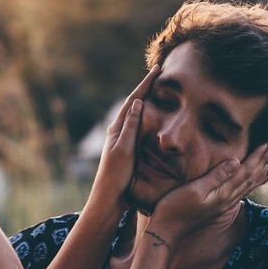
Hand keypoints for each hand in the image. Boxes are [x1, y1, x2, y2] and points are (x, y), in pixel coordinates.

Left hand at [86, 65, 159, 214]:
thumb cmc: (116, 175)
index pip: (134, 100)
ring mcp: (122, 140)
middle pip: (134, 103)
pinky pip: (138, 126)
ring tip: (156, 87)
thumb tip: (137, 102)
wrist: (109, 199)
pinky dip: (145, 116)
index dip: (146, 84)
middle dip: (146, 87)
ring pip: (136, 114)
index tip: (157, 69)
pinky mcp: (127, 149)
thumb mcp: (125, 149)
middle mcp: (118, 131)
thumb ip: (131, 126)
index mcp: (117, 128)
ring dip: (145, 99)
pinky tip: (149, 116)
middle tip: (158, 72)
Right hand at [148, 143, 267, 241]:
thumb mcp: (194, 189)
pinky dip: (248, 185)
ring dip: (258, 174)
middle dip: (262, 163)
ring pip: (246, 187)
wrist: (167, 232)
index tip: (267, 144)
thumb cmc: (175, 208)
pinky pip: (239, 193)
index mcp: (223, 194)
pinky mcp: (217, 208)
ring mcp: (222, 206)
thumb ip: (216, 176)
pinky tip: (248, 183)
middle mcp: (227, 200)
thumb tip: (236, 162)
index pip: (245, 172)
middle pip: (250, 179)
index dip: (256, 157)